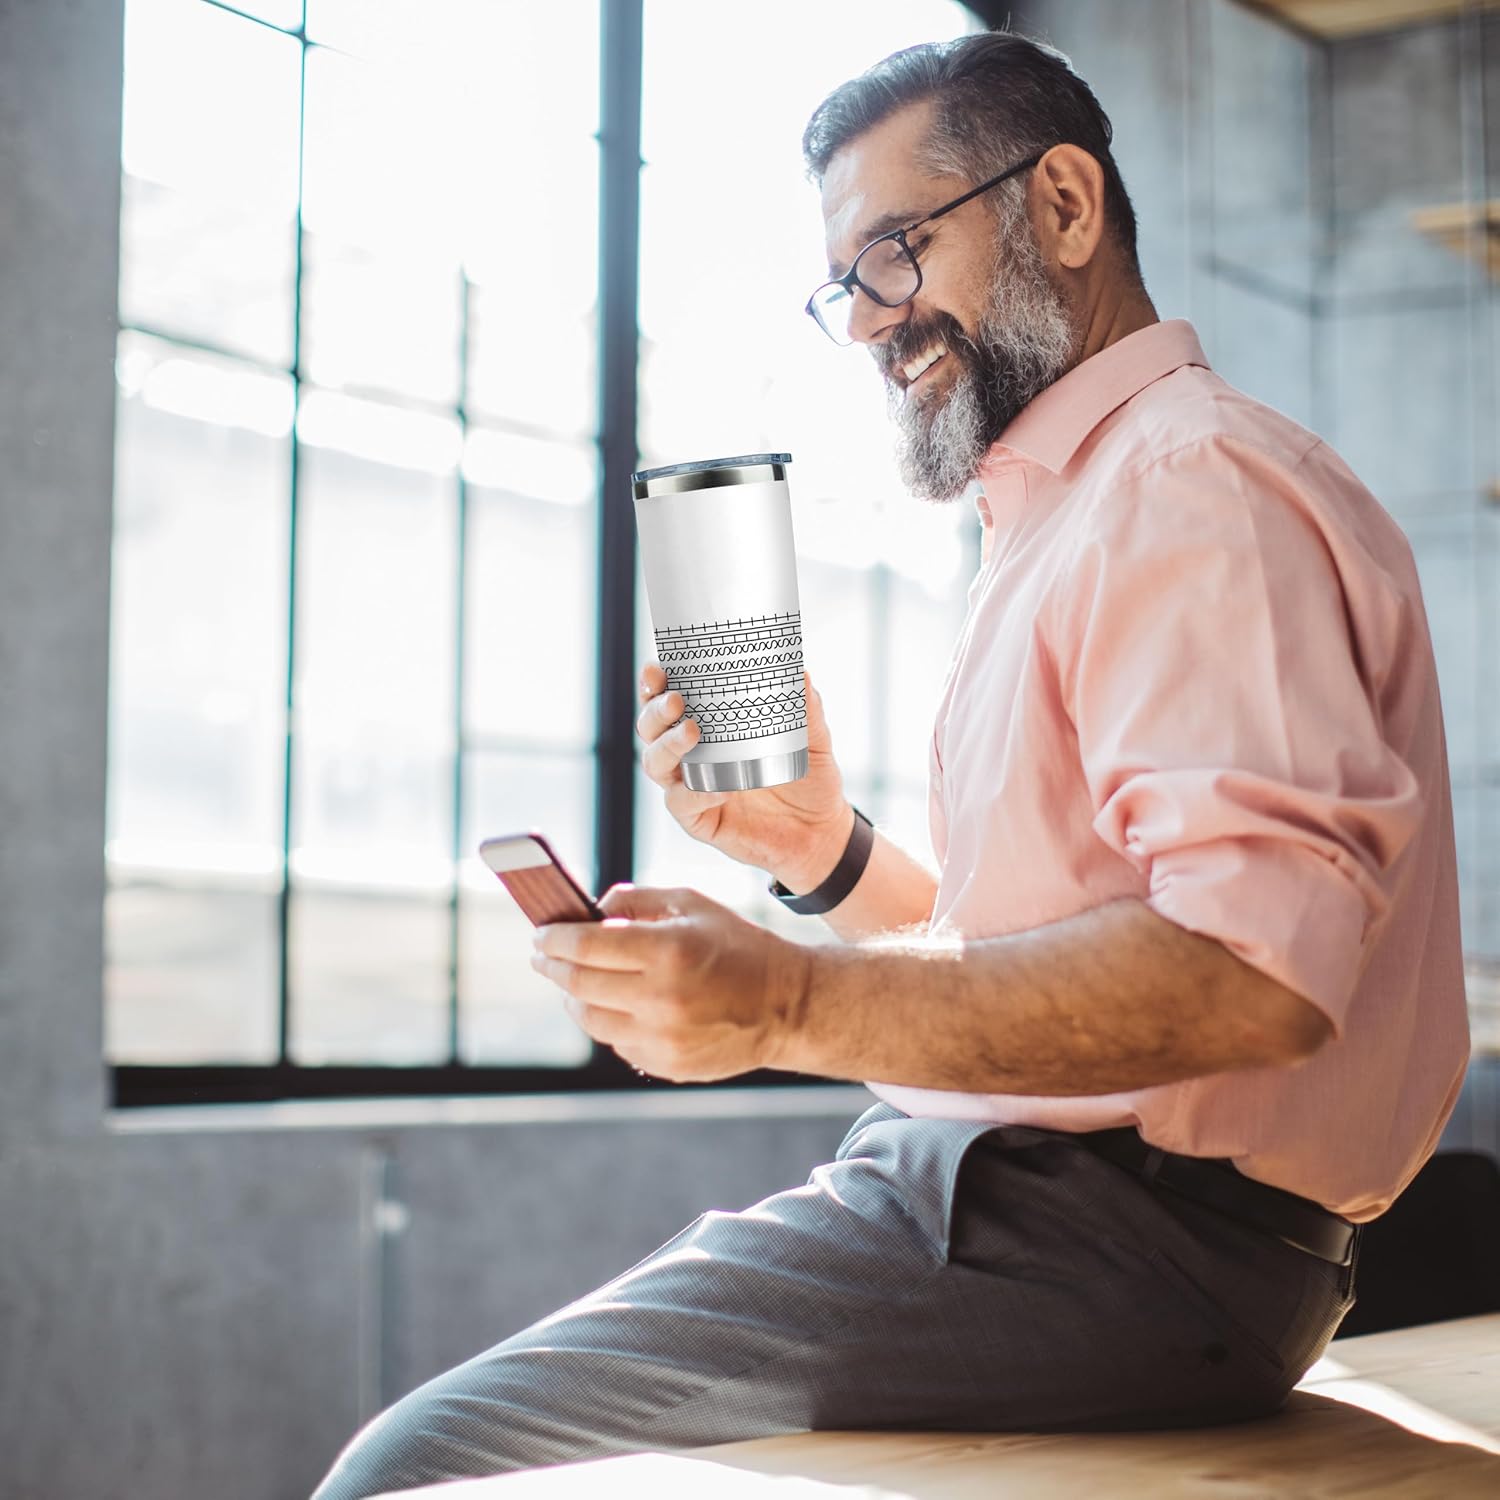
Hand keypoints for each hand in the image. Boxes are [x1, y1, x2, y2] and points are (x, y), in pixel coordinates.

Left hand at [529, 883, 812, 1081]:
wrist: (787, 1006)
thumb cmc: (738, 946)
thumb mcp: (692, 905)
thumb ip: (636, 900)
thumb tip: (590, 911)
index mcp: (668, 952)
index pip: (585, 945)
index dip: (554, 938)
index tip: (541, 933)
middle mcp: (661, 999)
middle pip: (578, 984)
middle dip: (553, 965)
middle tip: (543, 954)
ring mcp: (662, 1039)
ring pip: (590, 1019)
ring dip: (574, 997)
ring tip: (576, 980)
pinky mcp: (666, 1065)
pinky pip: (617, 1042)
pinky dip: (609, 1021)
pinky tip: (618, 1004)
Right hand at [636, 660, 851, 889]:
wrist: (819, 830)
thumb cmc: (807, 778)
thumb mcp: (813, 738)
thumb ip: (806, 708)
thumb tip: (799, 674)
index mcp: (709, 726)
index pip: (668, 698)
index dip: (654, 683)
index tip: (657, 670)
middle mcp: (691, 754)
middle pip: (650, 727)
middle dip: (654, 710)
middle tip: (676, 701)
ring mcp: (690, 786)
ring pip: (654, 763)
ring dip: (667, 745)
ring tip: (692, 733)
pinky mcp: (699, 819)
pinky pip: (681, 804)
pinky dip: (694, 794)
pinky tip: (719, 789)